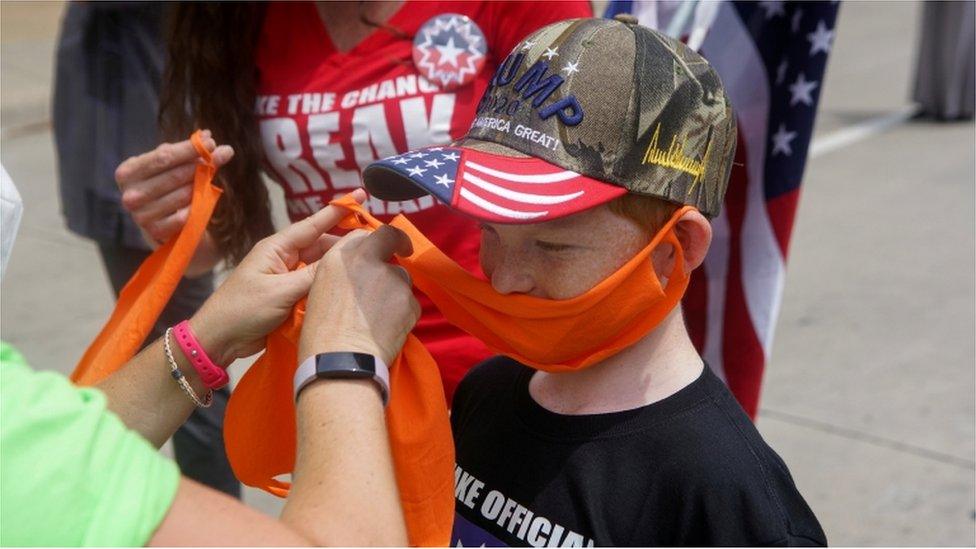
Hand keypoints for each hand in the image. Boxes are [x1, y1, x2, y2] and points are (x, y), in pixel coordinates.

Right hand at [115, 129, 233, 244]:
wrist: (159, 220)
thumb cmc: (164, 184)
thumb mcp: (169, 165)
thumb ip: (188, 151)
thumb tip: (209, 137)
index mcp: (127, 172)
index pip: (164, 156)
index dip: (189, 149)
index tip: (211, 142)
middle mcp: (130, 194)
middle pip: (176, 175)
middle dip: (201, 164)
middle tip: (219, 156)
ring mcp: (141, 215)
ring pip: (184, 194)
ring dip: (202, 184)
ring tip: (210, 177)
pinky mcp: (156, 231)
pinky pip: (186, 215)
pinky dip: (196, 206)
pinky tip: (200, 201)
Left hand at [189, 190, 367, 364]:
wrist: (218, 339)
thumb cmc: (243, 309)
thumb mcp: (280, 291)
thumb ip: (314, 275)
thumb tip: (345, 261)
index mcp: (278, 248)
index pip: (314, 224)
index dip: (338, 210)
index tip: (361, 195)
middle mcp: (285, 258)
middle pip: (323, 246)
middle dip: (347, 245)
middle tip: (378, 245)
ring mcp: (288, 278)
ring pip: (322, 267)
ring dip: (340, 268)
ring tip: (371, 265)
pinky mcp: (291, 297)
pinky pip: (316, 286)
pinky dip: (331, 286)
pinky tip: (352, 288)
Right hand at [299, 224, 418, 366]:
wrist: (341, 361)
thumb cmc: (321, 333)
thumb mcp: (321, 290)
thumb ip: (344, 272)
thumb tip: (361, 270)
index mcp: (340, 257)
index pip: (366, 234)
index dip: (376, 241)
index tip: (385, 247)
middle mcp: (368, 260)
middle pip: (391, 242)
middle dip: (399, 246)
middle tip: (402, 255)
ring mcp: (392, 279)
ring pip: (402, 277)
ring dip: (395, 290)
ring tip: (379, 317)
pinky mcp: (409, 300)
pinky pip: (410, 303)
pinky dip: (403, 314)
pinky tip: (387, 330)